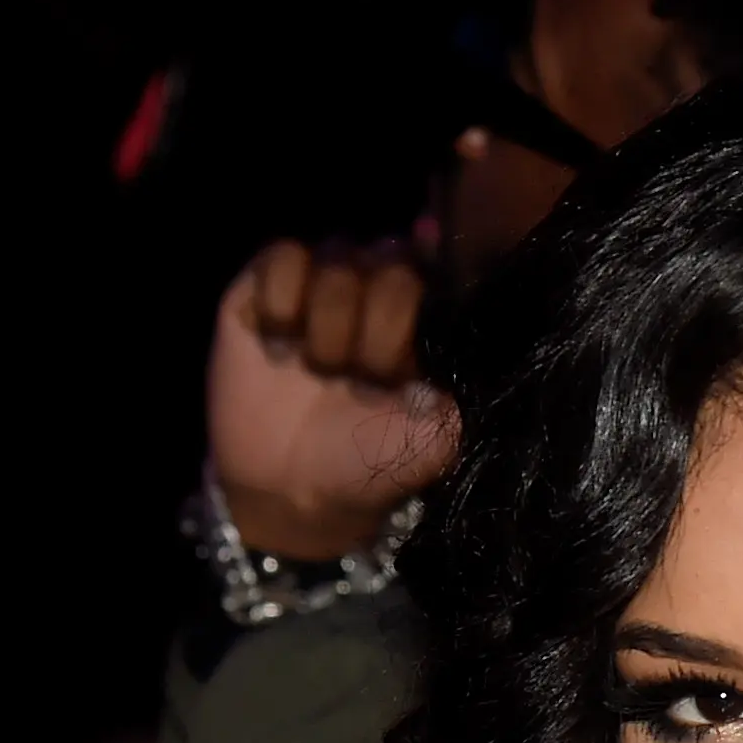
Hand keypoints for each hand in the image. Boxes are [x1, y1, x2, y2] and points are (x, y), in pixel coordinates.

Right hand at [206, 241, 454, 562]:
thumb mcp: (438, 438)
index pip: (444, 268)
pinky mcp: (265, 283)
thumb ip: (465, 383)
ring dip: (330, 320)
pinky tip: (279, 345)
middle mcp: (379, 284)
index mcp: (428, 315)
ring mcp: (324, 278)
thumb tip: (476, 331)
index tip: (414, 348)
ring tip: (319, 371)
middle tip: (364, 383)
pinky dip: (281, 300)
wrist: (295, 488)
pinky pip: (280, 256)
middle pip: (392, 259)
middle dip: (380, 326)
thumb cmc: (374, 459)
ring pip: (337, 254)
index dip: (427, 300)